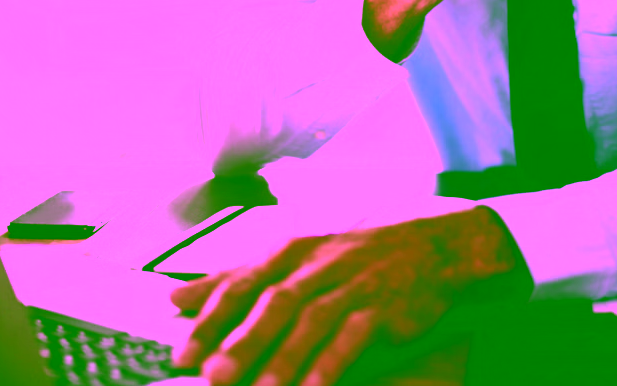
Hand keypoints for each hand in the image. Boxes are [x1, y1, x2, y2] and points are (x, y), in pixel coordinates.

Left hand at [169, 207, 522, 385]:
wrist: (441, 244)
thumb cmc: (359, 252)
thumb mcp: (296, 254)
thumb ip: (236, 277)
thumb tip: (175, 300)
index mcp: (294, 247)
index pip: (243, 281)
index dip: (211, 318)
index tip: (183, 353)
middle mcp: (321, 260)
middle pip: (274, 303)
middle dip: (242, 342)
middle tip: (213, 378)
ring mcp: (355, 281)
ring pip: (312, 322)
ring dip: (283, 359)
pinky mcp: (385, 304)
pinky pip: (354, 338)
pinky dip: (332, 364)